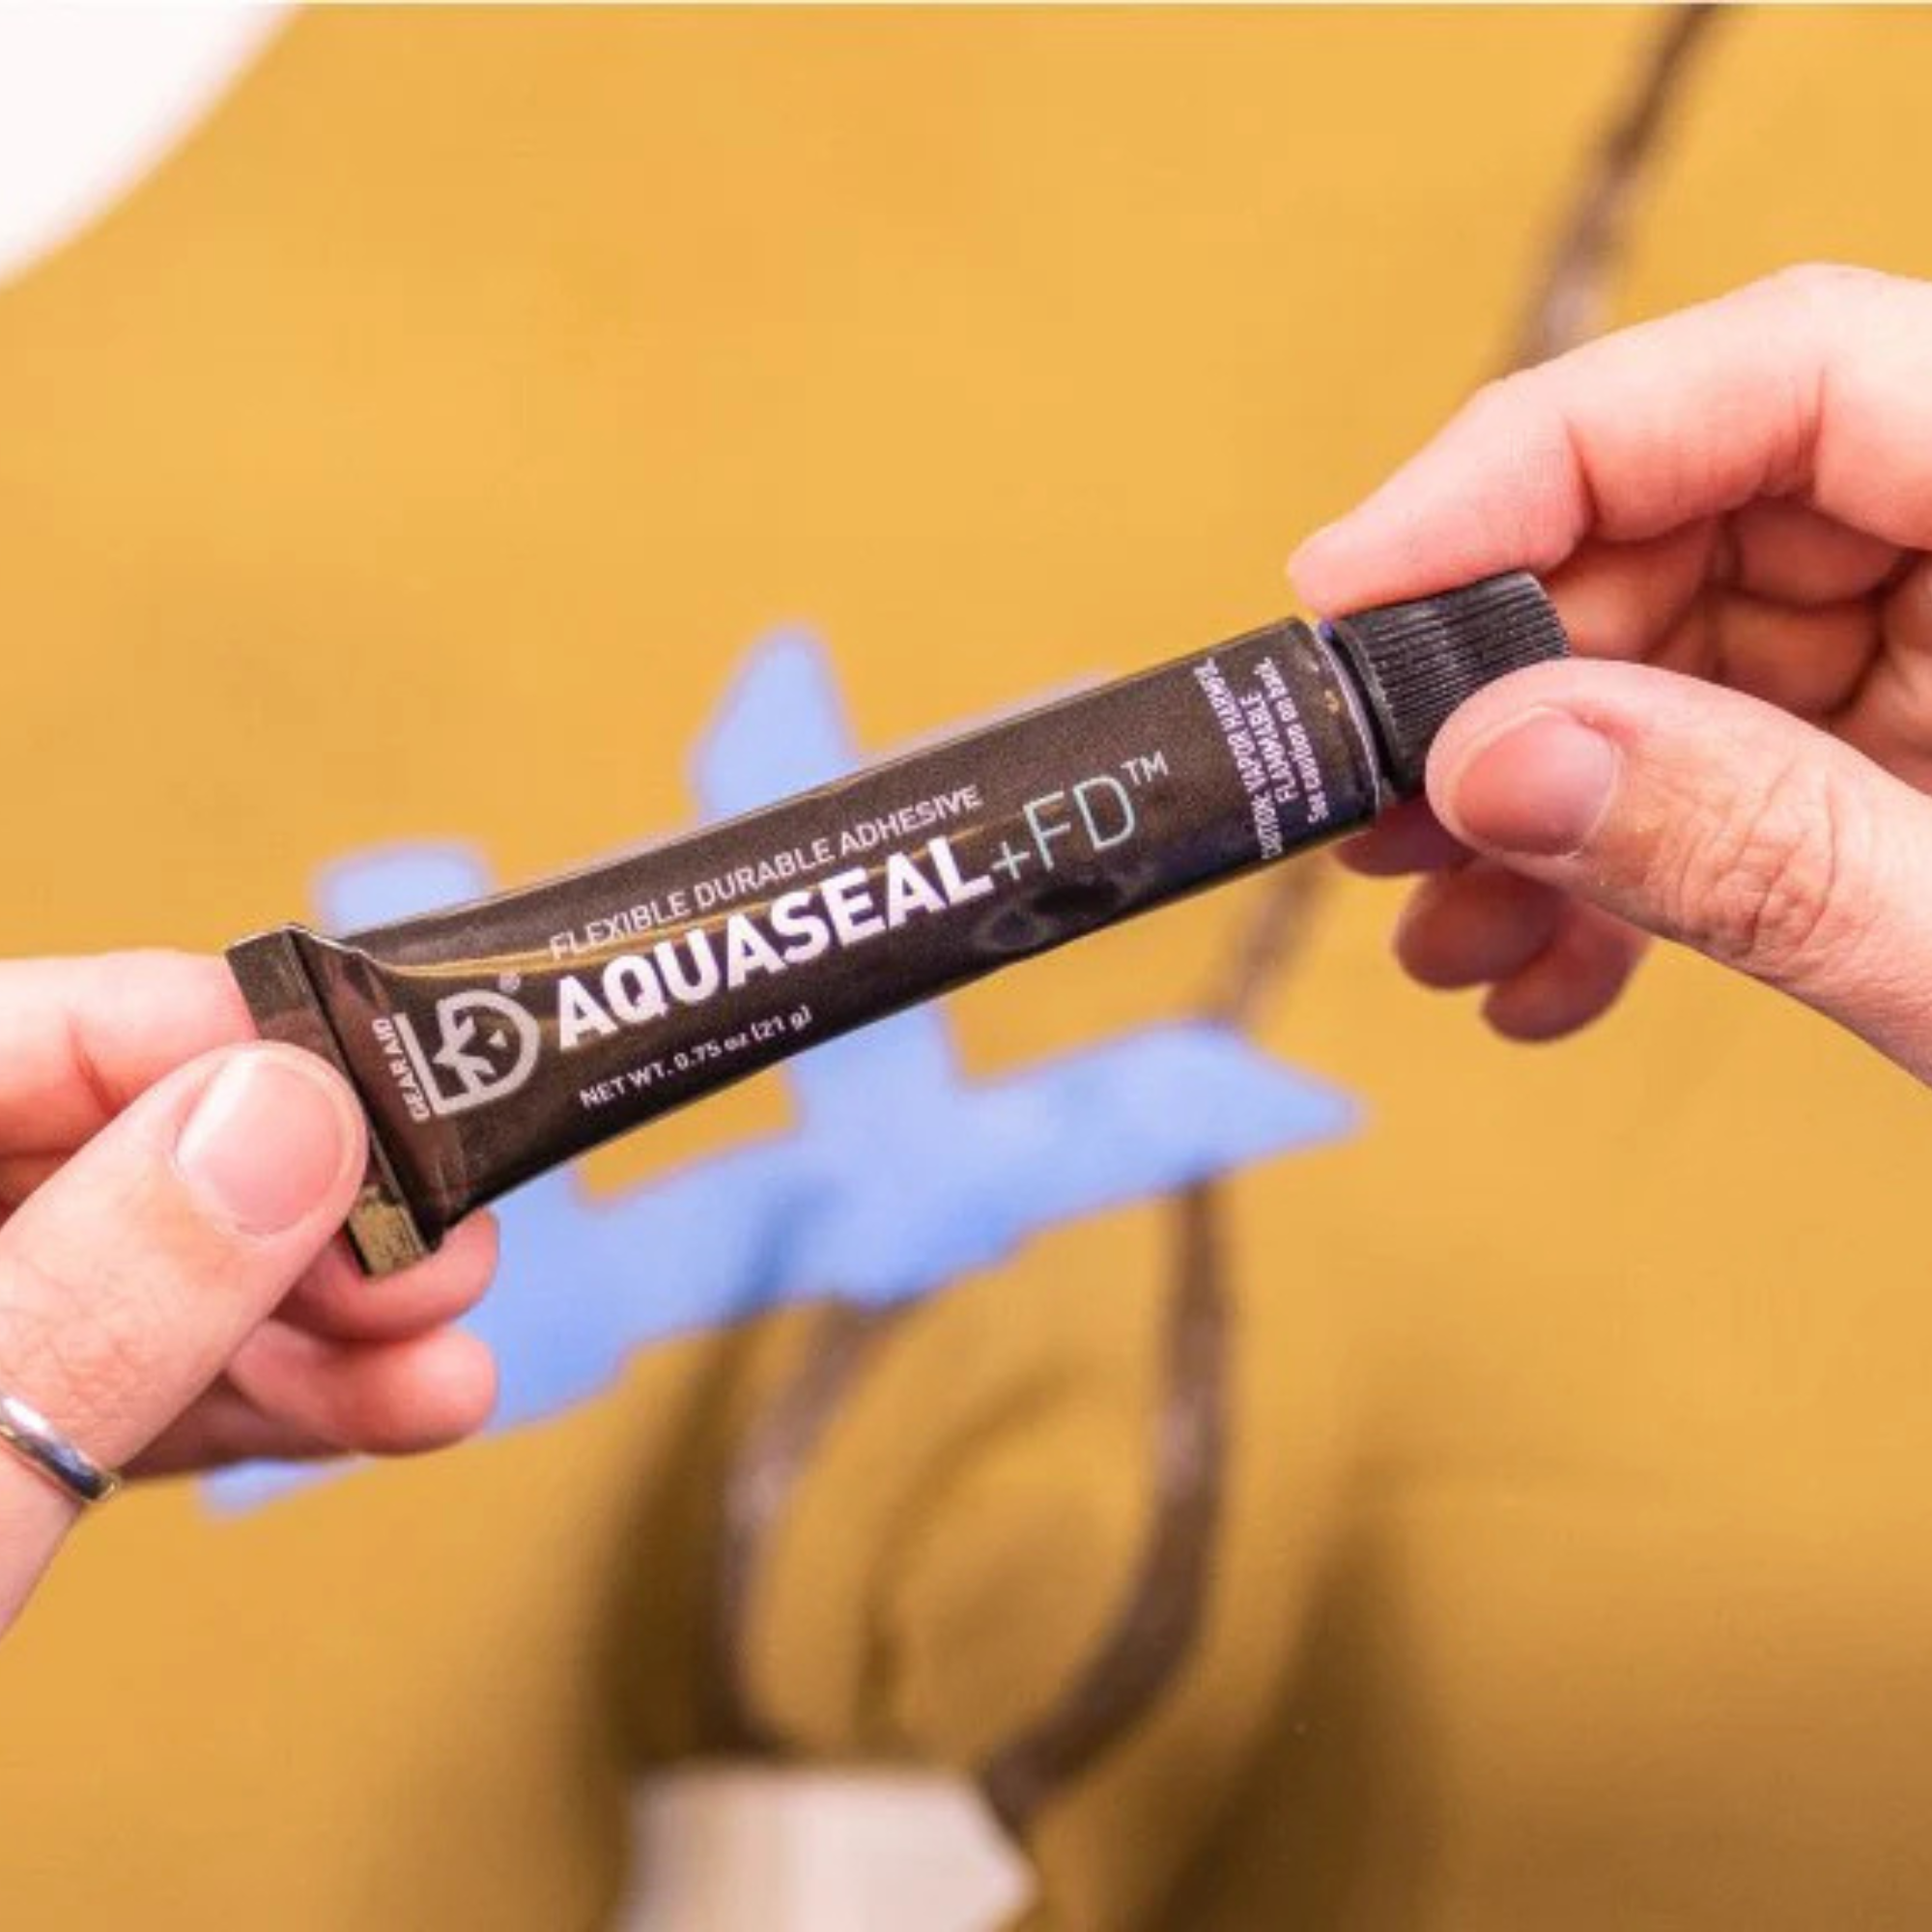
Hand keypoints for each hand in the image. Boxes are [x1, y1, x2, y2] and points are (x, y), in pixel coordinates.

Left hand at [0, 951, 496, 1628]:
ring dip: (312, 1325)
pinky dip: (262, 1409)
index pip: (17, 1033)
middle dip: (296, 1207)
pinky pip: (127, 1394)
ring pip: (134, 1284)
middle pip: (101, 1156)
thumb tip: (280, 1110)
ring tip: (450, 1353)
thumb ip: (93, 1292)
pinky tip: (391, 1411)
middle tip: (442, 1244)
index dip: (213, 1044)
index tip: (383, 1093)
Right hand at [1292, 265, 1931, 1077]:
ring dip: (1532, 800)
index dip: (1539, 456)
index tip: (1358, 586)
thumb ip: (1762, 845)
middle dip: (1508, 679)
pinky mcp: (1926, 758)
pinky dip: (1614, 868)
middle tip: (1376, 808)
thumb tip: (1495, 755)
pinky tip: (1545, 969)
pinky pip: (1728, 764)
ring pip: (1683, 656)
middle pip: (1701, 520)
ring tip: (1440, 925)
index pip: (1789, 376)